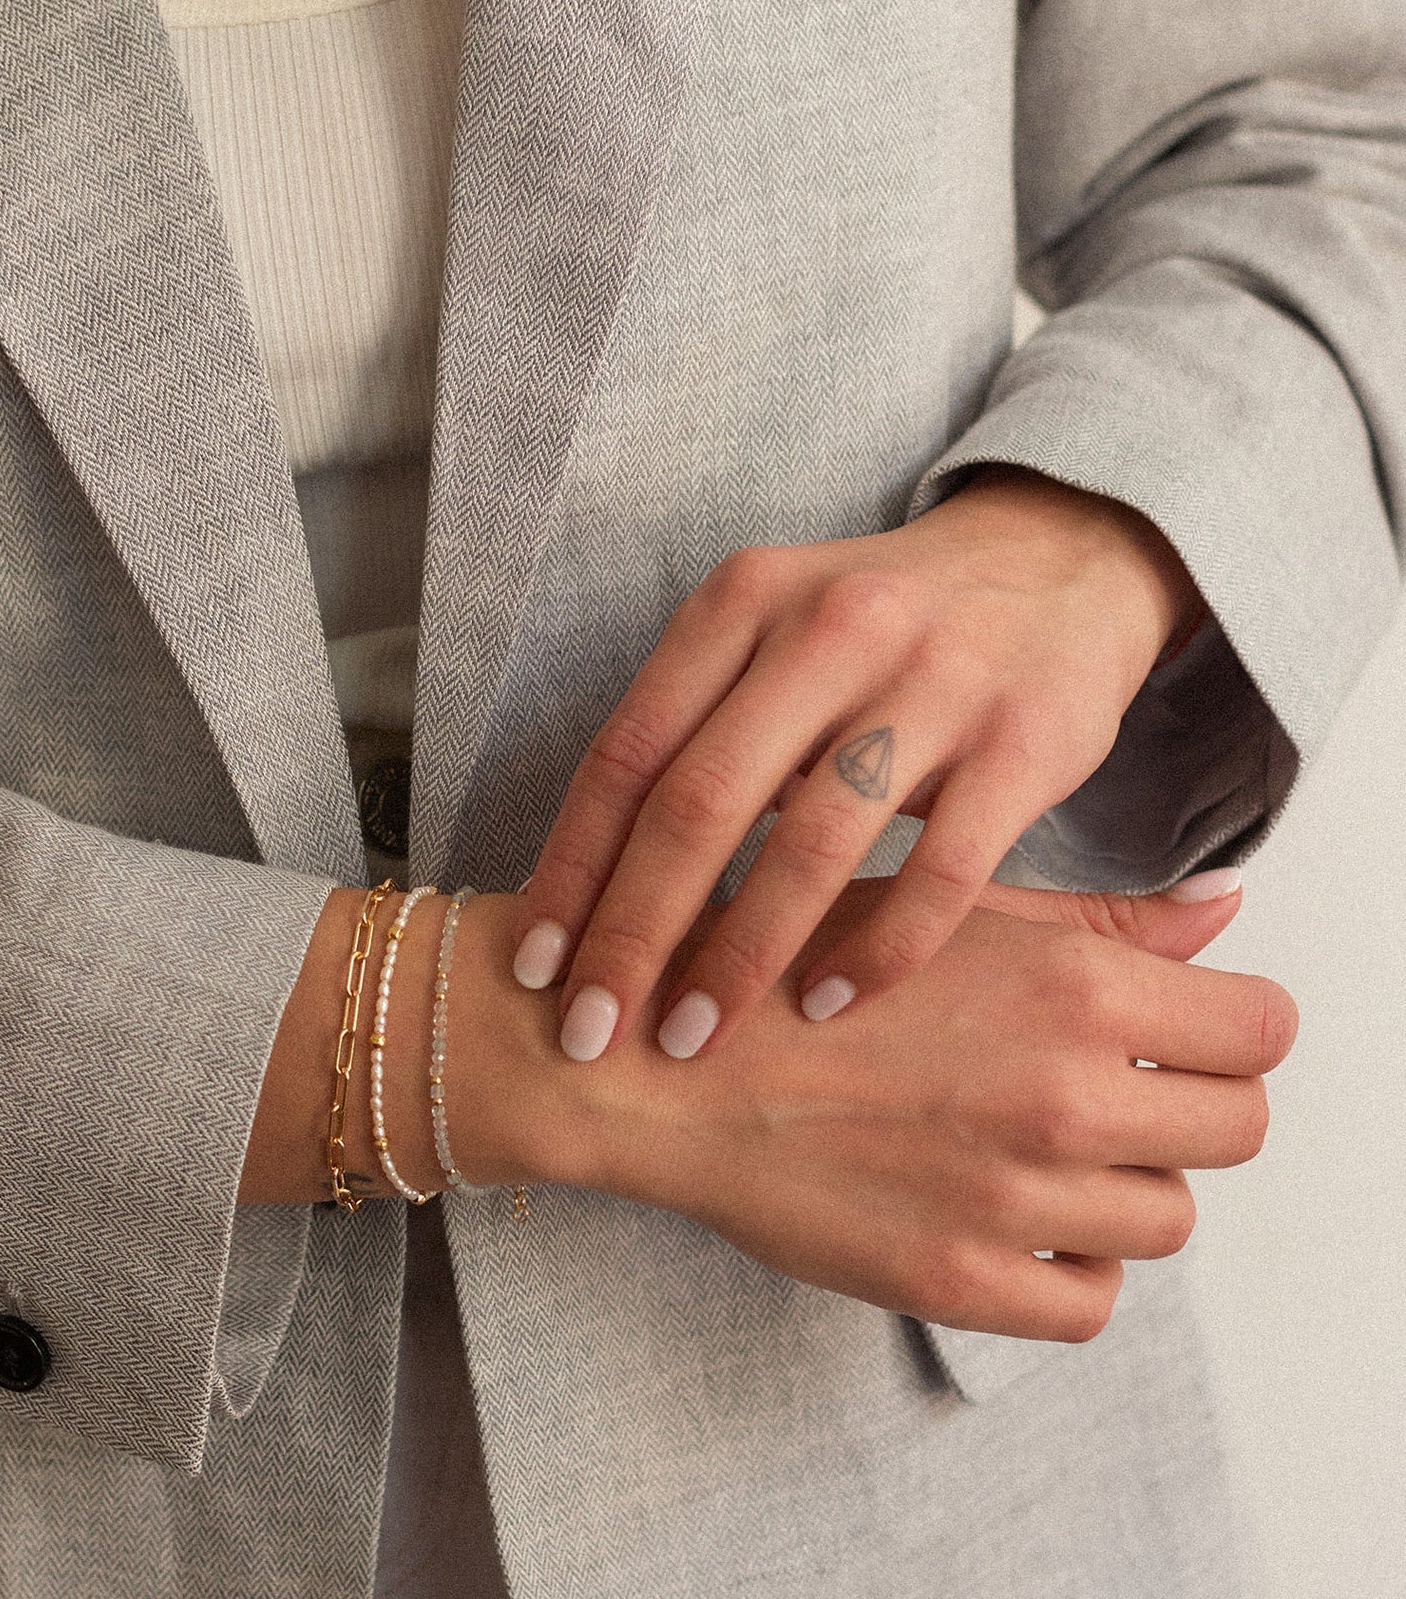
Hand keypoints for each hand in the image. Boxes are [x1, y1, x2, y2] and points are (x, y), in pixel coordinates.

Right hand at [493, 874, 1291, 1340]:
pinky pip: (1092, 1303)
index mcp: (1076, 988)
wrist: (659, 1068)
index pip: (1262, 1030)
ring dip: (1122, 1189)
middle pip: (1237, 1129)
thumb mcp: (951, 910)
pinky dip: (1071, 1270)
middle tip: (1110, 1100)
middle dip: (1187, 1111)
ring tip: (1039, 1157)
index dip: (1228, 1032)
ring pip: (1168, 1218)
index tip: (1180, 1040)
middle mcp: (1063, 1096)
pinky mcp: (959, 1281)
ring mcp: (1014, 1199)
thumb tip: (1226, 912)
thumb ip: (1105, 923)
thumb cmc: (794, 971)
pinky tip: (1013, 1222)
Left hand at [510, 469, 1206, 1060]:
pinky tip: (823, 1006)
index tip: (531, 970)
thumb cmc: (884, 633)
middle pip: (698, 803)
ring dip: (740, 958)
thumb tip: (588, 893)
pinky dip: (876, 950)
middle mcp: (830, 627)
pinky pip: (940, 871)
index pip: (627, 753)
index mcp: (743, 602)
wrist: (1066, 559)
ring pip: (810, 843)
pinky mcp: (1025, 741)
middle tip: (590, 1034)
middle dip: (633, 935)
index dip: (570, 870)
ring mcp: (935, 680)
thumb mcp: (774, 638)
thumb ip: (692, 734)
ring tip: (692, 1040)